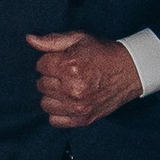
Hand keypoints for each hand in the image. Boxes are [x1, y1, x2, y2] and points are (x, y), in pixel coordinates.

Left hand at [28, 30, 144, 129]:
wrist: (130, 71)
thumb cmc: (103, 54)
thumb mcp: (79, 39)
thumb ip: (52, 41)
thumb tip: (29, 39)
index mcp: (70, 66)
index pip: (40, 65)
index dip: (50, 61)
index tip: (62, 61)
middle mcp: (73, 88)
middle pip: (41, 84)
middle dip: (51, 77)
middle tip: (67, 73)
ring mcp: (78, 107)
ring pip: (45, 103)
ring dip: (53, 95)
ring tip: (67, 87)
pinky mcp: (82, 119)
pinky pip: (54, 120)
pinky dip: (58, 111)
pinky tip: (68, 101)